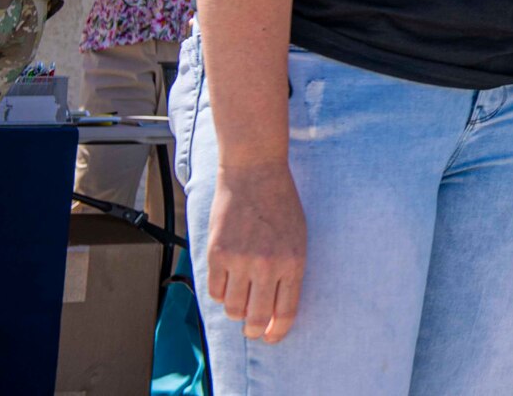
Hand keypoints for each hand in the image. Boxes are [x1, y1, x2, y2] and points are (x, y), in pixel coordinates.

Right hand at [207, 158, 306, 342]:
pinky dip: (219, 292)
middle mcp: (268, 265)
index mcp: (294, 262)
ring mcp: (241, 260)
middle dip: (253, 329)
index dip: (276, 331)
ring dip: (235, 309)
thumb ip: (289, 272)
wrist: (256, 174)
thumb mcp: (298, 239)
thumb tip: (277, 309)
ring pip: (232, 308)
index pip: (285, 312)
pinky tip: (227, 280)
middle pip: (256, 317)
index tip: (271, 337)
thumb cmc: (281, 205)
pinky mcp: (217, 254)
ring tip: (240, 297)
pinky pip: (214, 291)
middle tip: (252, 329)